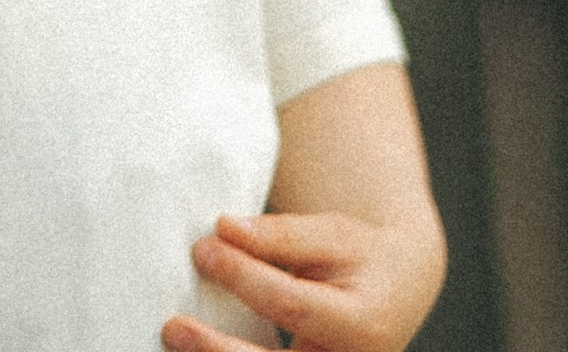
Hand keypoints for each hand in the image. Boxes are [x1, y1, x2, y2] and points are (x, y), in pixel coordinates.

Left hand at [165, 207, 441, 351]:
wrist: (394, 292)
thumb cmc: (359, 256)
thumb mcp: (333, 233)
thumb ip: (281, 234)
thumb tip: (224, 228)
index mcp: (360, 324)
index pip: (291, 305)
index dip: (243, 277)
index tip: (203, 248)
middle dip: (218, 351)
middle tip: (173, 326)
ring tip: (178, 341)